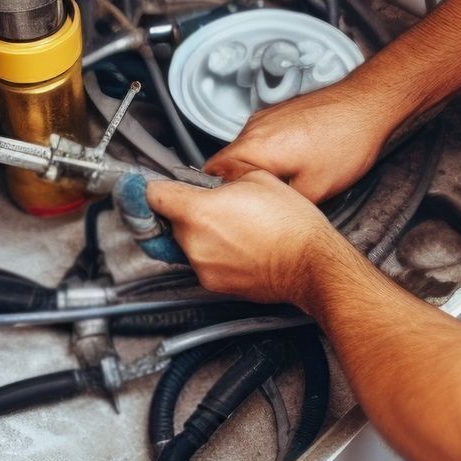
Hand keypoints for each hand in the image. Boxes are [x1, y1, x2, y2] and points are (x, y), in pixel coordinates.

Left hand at [147, 171, 344, 305]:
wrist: (311, 264)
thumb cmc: (291, 225)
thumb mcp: (258, 179)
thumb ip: (223, 176)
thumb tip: (211, 177)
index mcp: (198, 212)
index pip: (153, 196)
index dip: (151, 186)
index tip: (150, 186)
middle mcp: (193, 243)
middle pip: (171, 221)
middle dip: (186, 211)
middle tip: (216, 203)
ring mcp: (203, 267)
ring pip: (187, 243)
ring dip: (202, 233)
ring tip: (235, 226)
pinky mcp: (214, 285)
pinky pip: (204, 262)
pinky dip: (216, 253)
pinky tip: (241, 245)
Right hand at [204, 78, 398, 202]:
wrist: (368, 105)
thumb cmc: (347, 142)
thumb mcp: (315, 191)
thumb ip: (280, 206)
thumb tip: (267, 217)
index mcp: (253, 148)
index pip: (211, 176)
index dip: (219, 199)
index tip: (229, 213)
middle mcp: (253, 129)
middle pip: (225, 165)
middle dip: (238, 188)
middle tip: (256, 208)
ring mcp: (265, 119)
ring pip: (245, 154)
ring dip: (255, 173)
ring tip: (279, 188)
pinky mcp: (278, 114)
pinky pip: (260, 141)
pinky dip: (268, 157)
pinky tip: (291, 167)